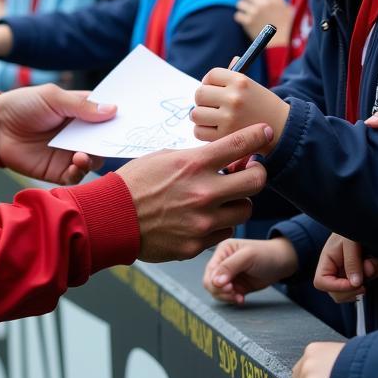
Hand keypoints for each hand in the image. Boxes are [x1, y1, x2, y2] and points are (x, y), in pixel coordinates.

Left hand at [0, 84, 115, 184]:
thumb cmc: (24, 104)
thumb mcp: (53, 97)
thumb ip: (82, 106)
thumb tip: (113, 110)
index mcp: (81, 112)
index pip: (107, 116)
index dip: (119, 119)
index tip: (133, 121)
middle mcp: (79, 134)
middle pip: (104, 140)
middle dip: (111, 142)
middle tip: (115, 142)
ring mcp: (69, 152)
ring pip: (94, 160)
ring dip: (94, 158)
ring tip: (83, 155)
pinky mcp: (58, 170)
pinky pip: (76, 176)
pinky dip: (80, 172)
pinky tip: (76, 164)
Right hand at [117, 125, 272, 262]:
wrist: (111, 218)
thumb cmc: (134, 183)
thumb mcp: (164, 158)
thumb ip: (197, 158)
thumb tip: (224, 158)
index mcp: (194, 164)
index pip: (240, 144)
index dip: (259, 135)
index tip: (266, 133)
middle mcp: (204, 192)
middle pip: (257, 181)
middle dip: (256, 174)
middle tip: (248, 172)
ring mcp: (203, 221)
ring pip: (245, 210)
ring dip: (238, 202)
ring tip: (222, 199)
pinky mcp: (197, 244)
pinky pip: (225, 232)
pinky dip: (220, 224)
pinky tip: (203, 218)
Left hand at [190, 69, 289, 147]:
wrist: (282, 129)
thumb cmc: (263, 106)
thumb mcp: (252, 86)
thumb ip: (230, 79)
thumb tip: (209, 77)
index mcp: (240, 81)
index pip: (211, 75)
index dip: (208, 83)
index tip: (212, 89)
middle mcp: (234, 97)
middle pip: (199, 94)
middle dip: (203, 101)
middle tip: (212, 106)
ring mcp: (229, 117)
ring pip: (195, 114)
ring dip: (201, 117)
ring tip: (213, 119)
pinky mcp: (225, 136)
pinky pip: (199, 131)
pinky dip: (203, 132)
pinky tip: (215, 130)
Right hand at [202, 236, 296, 304]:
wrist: (283, 263)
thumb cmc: (266, 254)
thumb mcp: (248, 256)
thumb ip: (230, 267)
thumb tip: (215, 281)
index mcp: (222, 251)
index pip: (210, 270)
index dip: (215, 281)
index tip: (229, 287)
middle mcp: (223, 263)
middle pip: (209, 282)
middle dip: (219, 291)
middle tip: (233, 293)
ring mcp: (229, 276)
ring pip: (216, 291)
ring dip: (226, 297)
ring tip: (239, 297)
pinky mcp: (237, 286)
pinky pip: (227, 296)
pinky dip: (232, 300)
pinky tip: (241, 299)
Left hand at [234, 0, 292, 45]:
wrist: (282, 43)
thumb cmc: (288, 28)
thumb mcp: (289, 11)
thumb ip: (281, 3)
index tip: (264, 3)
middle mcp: (263, 3)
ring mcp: (254, 12)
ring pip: (240, 4)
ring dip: (242, 8)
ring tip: (246, 12)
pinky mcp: (248, 22)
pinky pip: (238, 16)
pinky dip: (240, 18)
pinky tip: (245, 21)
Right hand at [313, 234, 377, 303]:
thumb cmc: (360, 224)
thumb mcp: (354, 240)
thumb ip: (354, 261)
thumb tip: (356, 282)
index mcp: (329, 256)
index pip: (321, 281)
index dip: (337, 287)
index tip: (356, 284)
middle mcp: (335, 266)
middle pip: (331, 291)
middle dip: (347, 292)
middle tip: (364, 285)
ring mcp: (346, 271)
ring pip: (342, 294)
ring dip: (354, 293)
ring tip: (366, 283)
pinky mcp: (357, 273)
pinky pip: (352, 290)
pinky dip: (359, 290)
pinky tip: (368, 282)